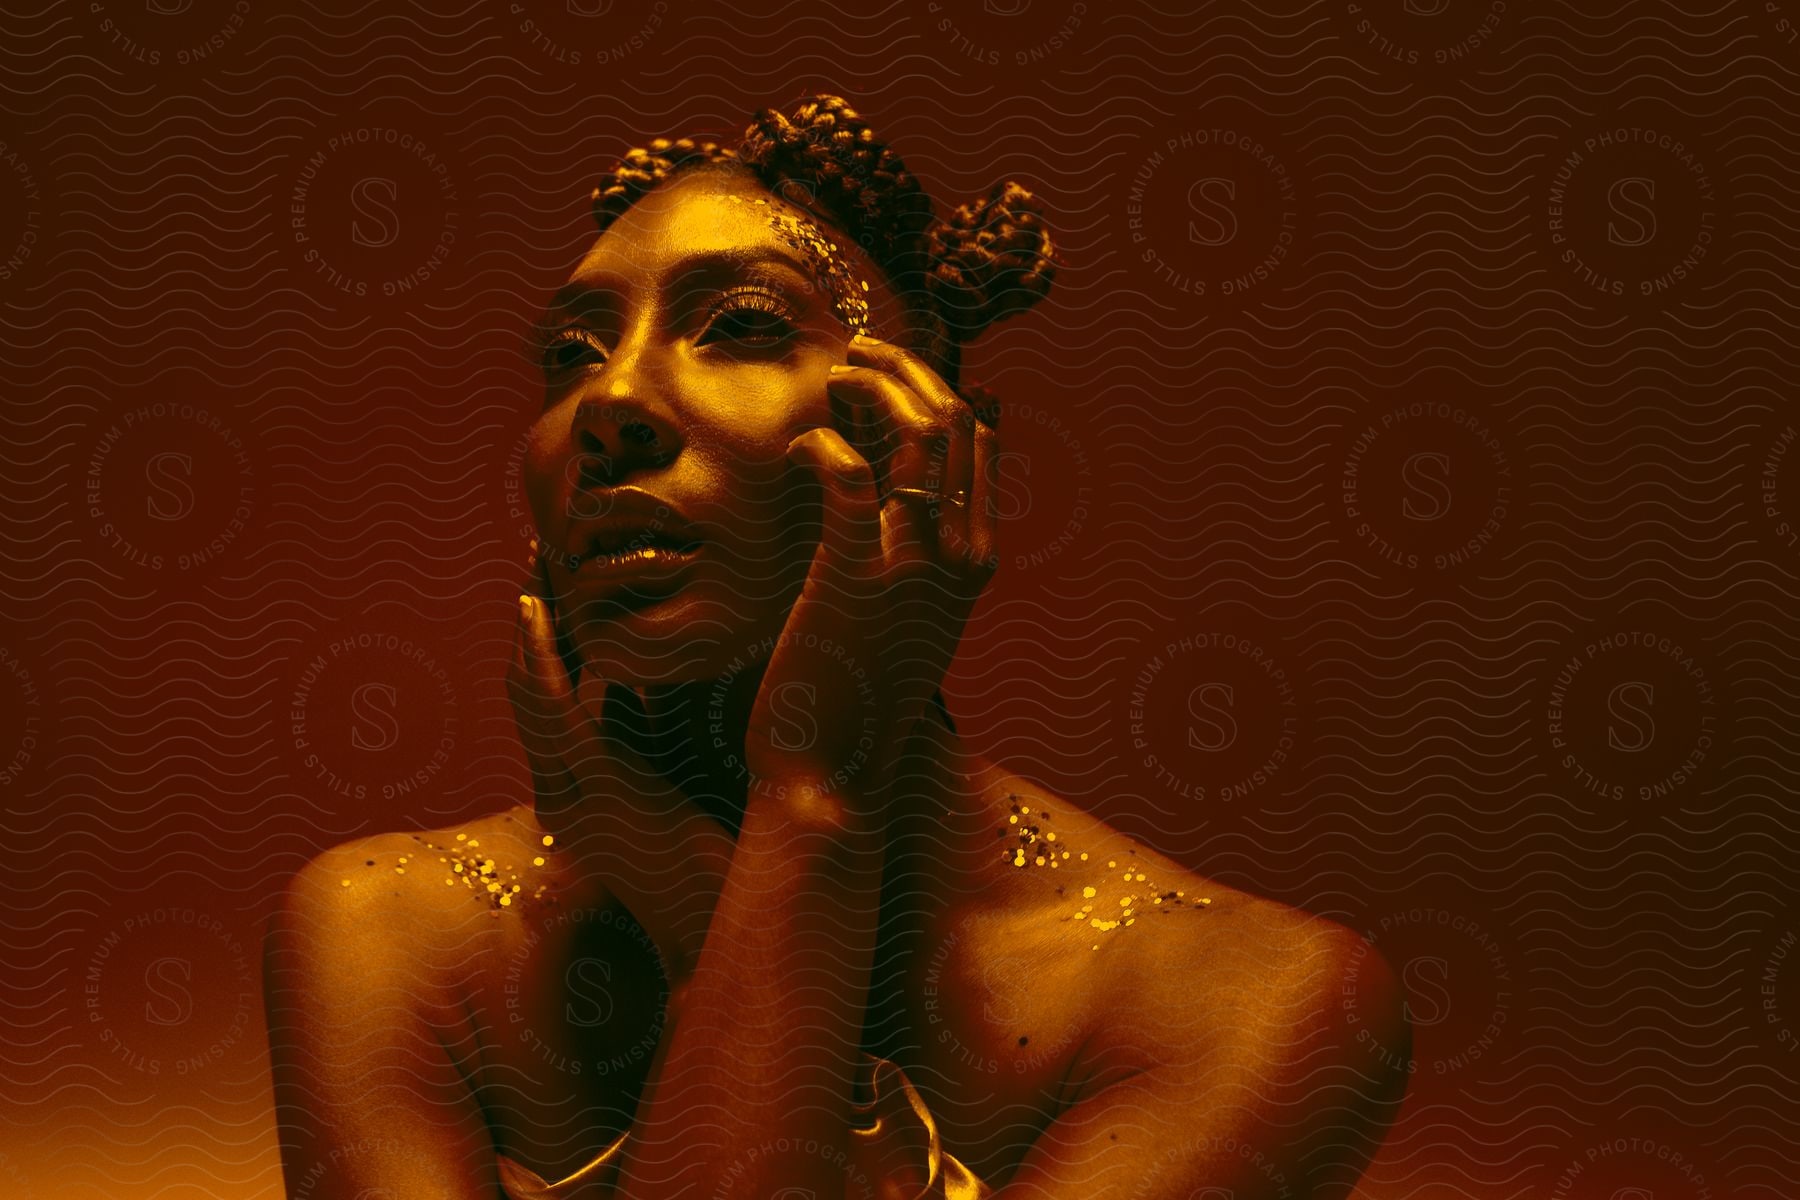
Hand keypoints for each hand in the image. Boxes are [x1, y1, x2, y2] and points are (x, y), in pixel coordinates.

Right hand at [508, 554, 732, 980]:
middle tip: (534, 561)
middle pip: (529, 692)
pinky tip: (536, 611)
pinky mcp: (599, 787)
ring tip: (532, 570)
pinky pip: (555, 708)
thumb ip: (663, 742)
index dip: (543, 647)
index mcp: (583, 798)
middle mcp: (565, 795)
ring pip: (531, 693)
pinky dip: (542, 655)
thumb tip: (660, 686)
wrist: (727, 937)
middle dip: (530, 626)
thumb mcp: (684, 789)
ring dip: (529, 628)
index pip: (548, 708)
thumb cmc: (721, 871)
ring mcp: (574, 793)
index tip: (551, 593)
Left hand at [741, 334, 997, 809]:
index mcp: (977, 561)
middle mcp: (959, 555)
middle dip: (905, 369)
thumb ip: (909, 554)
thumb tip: (890, 486)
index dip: (936, 388)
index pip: (981, 442)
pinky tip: (797, 451)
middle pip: (952, 420)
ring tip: (834, 378)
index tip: (891, 372)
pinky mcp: (855, 571)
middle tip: (857, 354)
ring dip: (872, 385)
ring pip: (914, 430)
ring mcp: (913, 562)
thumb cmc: (855, 696)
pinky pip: (847, 470)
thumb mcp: (905, 619)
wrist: (832, 775)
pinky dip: (820, 443)